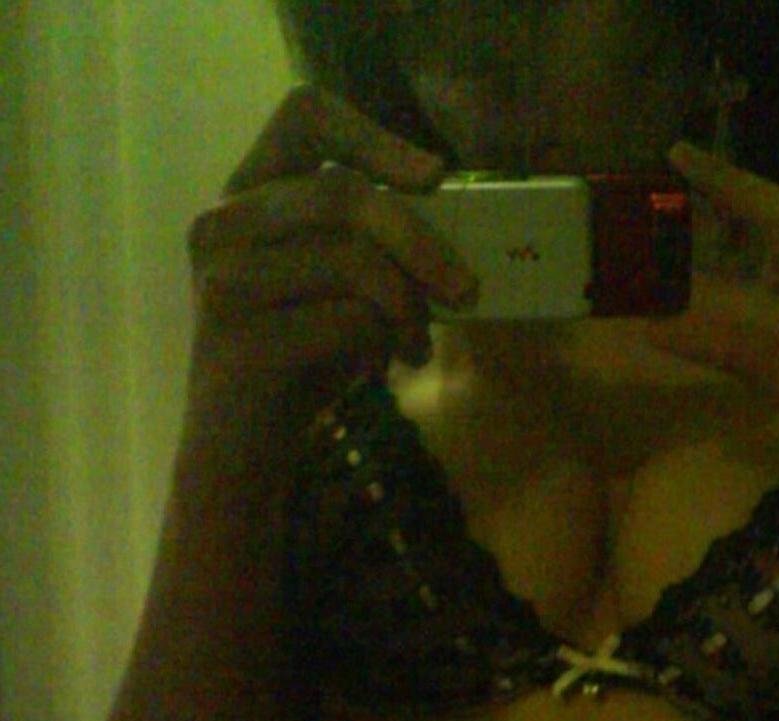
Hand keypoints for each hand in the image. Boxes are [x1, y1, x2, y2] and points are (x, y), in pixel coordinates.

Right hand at [185, 84, 479, 443]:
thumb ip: (369, 247)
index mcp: (245, 196)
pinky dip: (382, 345)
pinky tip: (379, 370)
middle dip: (420, 242)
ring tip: (414, 346)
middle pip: (344, 195)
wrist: (239, 453)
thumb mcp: (334, 292)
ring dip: (406, 308)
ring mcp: (222, 283)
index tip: (435, 179)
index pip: (305, 115)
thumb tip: (456, 231)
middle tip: (464, 291)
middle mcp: (221, 226)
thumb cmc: (297, 364)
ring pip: (351, 261)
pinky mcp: (238, 342)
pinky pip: (345, 323)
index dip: (376, 137)